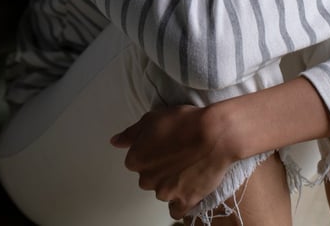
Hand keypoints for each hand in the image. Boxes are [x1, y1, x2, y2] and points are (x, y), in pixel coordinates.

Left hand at [110, 105, 235, 218]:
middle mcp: (146, 179)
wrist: (214, 134)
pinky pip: (176, 211)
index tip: (162, 145)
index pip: (136, 160)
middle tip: (176, 154)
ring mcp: (165, 192)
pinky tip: (186, 191)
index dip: (150, 151)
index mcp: (135, 159)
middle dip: (159, 168)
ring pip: (162, 191)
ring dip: (170, 184)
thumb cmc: (184, 123)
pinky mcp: (184, 201)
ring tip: (186, 167)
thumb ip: (130, 134)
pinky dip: (179, 204)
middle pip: (148, 177)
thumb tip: (115, 142)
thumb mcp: (151, 119)